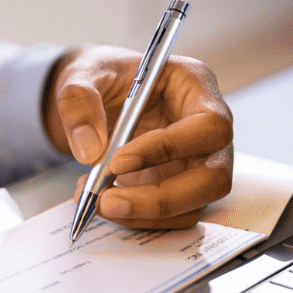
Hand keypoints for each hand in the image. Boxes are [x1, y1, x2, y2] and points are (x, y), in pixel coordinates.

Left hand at [44, 45, 233, 227]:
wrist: (96, 97)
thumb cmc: (102, 77)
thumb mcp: (82, 75)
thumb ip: (79, 103)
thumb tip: (90, 151)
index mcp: (196, 86)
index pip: (208, 126)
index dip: (168, 149)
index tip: (118, 163)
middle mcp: (207, 129)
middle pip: (213, 178)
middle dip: (160, 199)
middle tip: (107, 201)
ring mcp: (197, 162)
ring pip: (192, 205)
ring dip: (143, 213)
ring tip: (97, 202)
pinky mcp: (178, 187)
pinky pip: (169, 216)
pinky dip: (135, 218)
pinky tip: (104, 201)